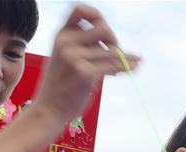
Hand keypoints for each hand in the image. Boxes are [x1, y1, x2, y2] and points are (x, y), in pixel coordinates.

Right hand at [32, 4, 139, 126]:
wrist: (49, 108)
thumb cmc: (61, 83)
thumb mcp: (64, 56)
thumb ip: (82, 44)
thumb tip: (114, 41)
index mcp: (62, 34)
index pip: (81, 10)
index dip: (98, 17)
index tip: (105, 33)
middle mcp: (67, 42)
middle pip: (103, 29)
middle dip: (113, 41)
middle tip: (114, 54)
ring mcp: (75, 57)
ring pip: (111, 51)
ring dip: (122, 58)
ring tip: (129, 64)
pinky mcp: (85, 73)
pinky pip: (114, 66)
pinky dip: (128, 66)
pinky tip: (136, 65)